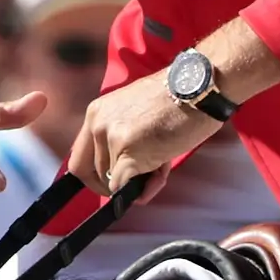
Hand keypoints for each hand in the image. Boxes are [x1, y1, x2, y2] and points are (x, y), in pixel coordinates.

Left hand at [63, 71, 228, 195]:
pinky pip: (124, 187)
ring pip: (111, 182)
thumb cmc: (178, 101)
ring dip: (137, 185)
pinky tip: (160, 176)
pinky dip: (142, 190)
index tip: (113, 183)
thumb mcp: (137, 116)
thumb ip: (122, 142)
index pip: (79, 158)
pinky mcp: (127, 150)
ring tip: (161, 169)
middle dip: (118, 184)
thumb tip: (121, 181)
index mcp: (97, 113)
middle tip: (144, 180)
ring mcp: (111, 136)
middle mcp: (98, 123)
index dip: (95, 177)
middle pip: (91, 174)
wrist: (200, 88)